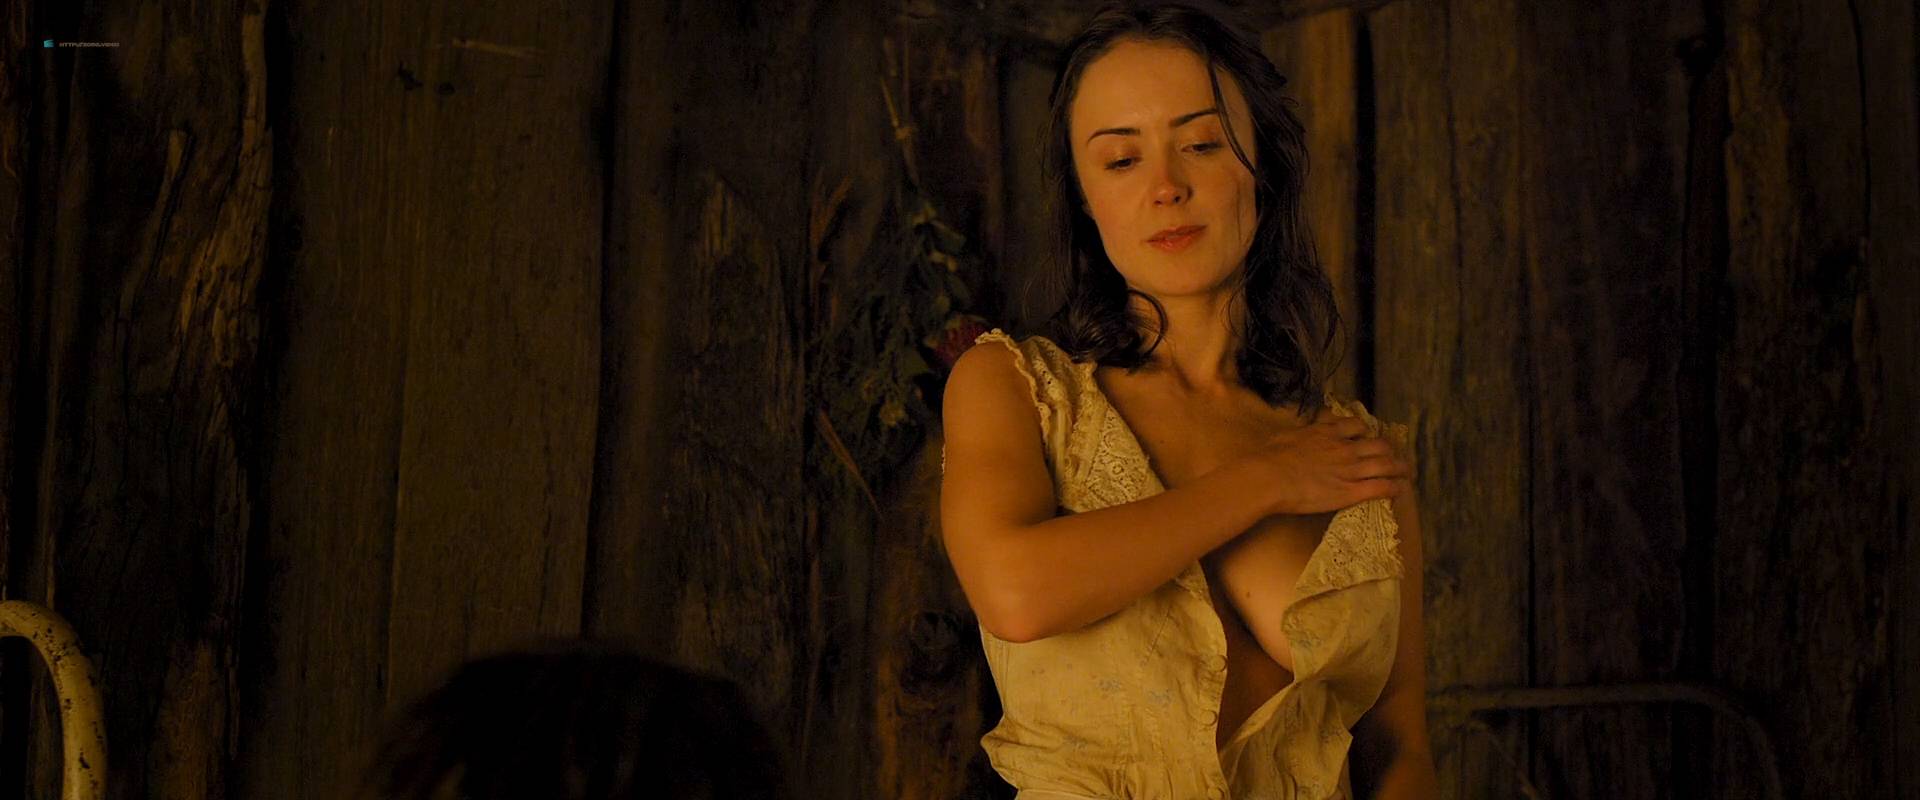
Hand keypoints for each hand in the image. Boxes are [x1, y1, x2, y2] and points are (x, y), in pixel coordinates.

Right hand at [1243, 415, 1411, 515]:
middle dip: (1389, 450)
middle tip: (1393, 456)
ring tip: (1406, 472)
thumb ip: (1298, 435)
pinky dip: (1394, 488)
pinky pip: (1380, 488)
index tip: (1367, 436)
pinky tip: (1399, 490)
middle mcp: (1345, 448)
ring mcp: (1350, 470)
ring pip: (1386, 465)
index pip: (1356, 426)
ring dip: (1399, 468)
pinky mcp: (1351, 492)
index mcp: (1328, 432)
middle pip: (1378, 445)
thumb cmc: (1270, 456)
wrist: (1270, 476)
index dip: (1366, 432)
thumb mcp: (1286, 436)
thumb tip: (1292, 437)